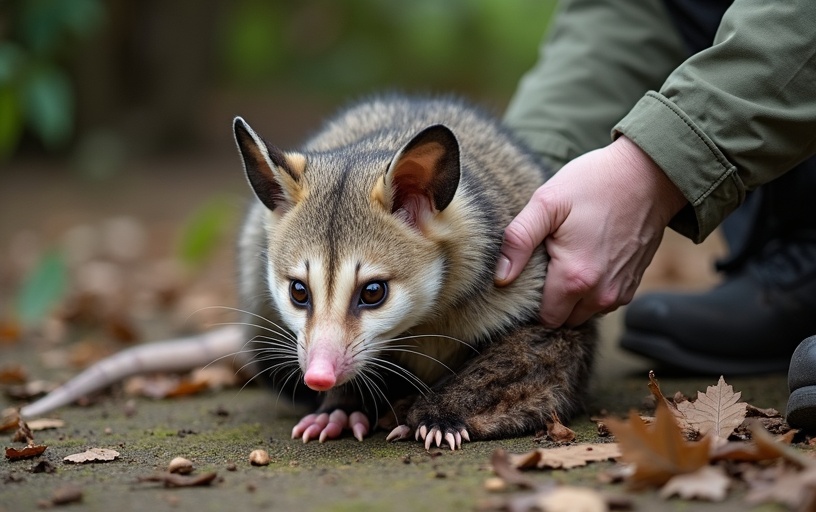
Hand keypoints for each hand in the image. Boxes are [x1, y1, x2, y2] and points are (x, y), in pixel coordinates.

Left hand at [495, 136, 686, 326]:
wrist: (649, 174)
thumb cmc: (594, 184)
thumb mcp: (547, 202)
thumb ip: (519, 241)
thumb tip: (501, 278)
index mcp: (575, 278)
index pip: (543, 317)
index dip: (532, 300)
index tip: (531, 272)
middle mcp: (601, 295)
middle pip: (564, 319)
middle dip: (552, 299)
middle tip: (549, 261)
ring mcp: (621, 292)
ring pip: (584, 313)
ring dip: (573, 296)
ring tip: (569, 257)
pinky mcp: (633, 284)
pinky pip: (604, 302)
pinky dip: (592, 289)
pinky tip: (588, 258)